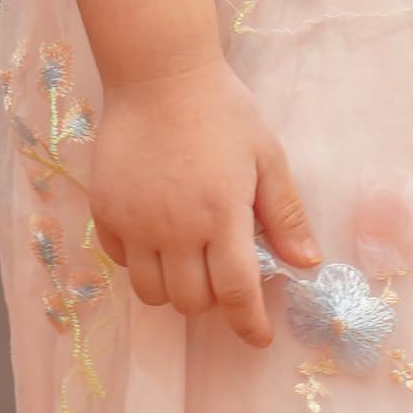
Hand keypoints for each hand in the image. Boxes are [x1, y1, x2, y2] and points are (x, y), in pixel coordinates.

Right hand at [84, 58, 322, 347]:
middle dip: (213, 302)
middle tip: (223, 277)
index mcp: (221, 215)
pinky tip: (157, 237)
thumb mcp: (266, 156)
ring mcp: (134, 221)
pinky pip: (122, 261)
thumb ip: (285, 214)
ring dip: (175, 290)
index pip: (236, 292)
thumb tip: (307, 264)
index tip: (259, 337)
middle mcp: (174, 228)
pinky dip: (142, 263)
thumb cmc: (222, 111)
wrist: (158, 75)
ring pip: (151, 292)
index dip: (249, 324)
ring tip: (189, 262)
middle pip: (191, 301)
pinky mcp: (105, 210)